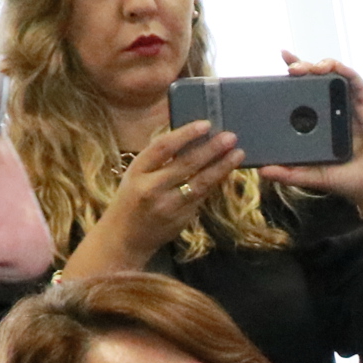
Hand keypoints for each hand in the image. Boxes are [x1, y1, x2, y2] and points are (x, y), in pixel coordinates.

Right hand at [79, 119, 242, 271]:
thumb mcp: (136, 174)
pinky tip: (226, 171)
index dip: (185, 134)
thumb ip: (159, 159)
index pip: (163, 148)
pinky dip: (215, 182)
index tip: (205, 124)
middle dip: (211, 149)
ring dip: (221, 167)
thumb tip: (190, 137)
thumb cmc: (131, 199)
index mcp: (137, 171)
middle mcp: (151, 188)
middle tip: (230, 136)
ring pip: (200, 183)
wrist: (125, 238)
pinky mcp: (181, 219)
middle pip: (186, 164)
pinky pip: (201, 197)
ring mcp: (168, 206)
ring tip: (237, 154)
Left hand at [256, 52, 362, 218]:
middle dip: (302, 66)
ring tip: (306, 69)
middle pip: (317, 78)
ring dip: (320, 65)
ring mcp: (351, 104)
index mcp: (320, 120)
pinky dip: (342, 69)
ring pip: (334, 74)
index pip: (302, 93)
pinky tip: (331, 69)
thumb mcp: (313, 176)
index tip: (273, 70)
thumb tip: (262, 171)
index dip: (290, 77)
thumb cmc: (348, 179)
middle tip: (290, 69)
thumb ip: (289, 174)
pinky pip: (355, 79)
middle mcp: (335, 108)